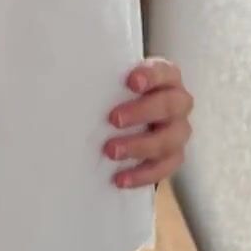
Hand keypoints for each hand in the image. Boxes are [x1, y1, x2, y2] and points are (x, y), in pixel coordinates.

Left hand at [104, 56, 192, 188]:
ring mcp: (179, 131)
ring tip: (111, 151)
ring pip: (170, 139)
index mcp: (166, 77)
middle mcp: (179, 103)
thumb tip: (71, 75)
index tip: (131, 81)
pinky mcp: (173, 156)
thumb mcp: (114, 81)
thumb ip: (104, 78)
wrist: (130, 119)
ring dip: (140, 146)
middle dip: (142, 112)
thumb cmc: (118, 94)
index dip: (151, 76)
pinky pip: (165, 168)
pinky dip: (143, 174)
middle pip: (170, 105)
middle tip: (114, 119)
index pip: (165, 72)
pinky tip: (120, 179)